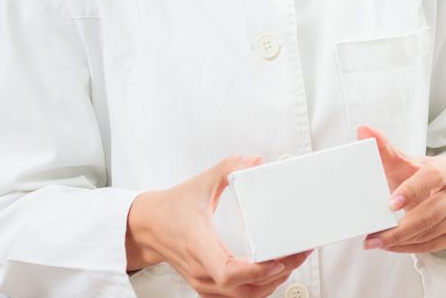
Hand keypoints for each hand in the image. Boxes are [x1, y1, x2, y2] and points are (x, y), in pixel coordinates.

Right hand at [126, 155, 311, 297]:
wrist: (147, 227)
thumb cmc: (171, 209)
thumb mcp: (201, 183)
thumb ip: (228, 168)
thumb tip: (254, 161)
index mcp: (199, 245)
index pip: (227, 272)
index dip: (255, 272)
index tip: (276, 261)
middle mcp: (201, 270)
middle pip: (243, 289)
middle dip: (276, 274)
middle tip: (298, 254)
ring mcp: (203, 282)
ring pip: (242, 297)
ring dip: (270, 283)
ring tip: (291, 262)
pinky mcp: (206, 286)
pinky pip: (237, 296)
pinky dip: (258, 288)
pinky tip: (272, 274)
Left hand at [357, 125, 445, 254]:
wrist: (438, 191)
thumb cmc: (417, 175)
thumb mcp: (403, 162)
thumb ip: (383, 148)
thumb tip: (363, 129)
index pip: (434, 177)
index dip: (413, 190)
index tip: (390, 204)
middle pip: (433, 211)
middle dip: (401, 227)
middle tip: (374, 236)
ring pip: (432, 232)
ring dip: (401, 240)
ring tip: (376, 241)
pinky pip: (433, 246)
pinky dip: (408, 247)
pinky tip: (391, 246)